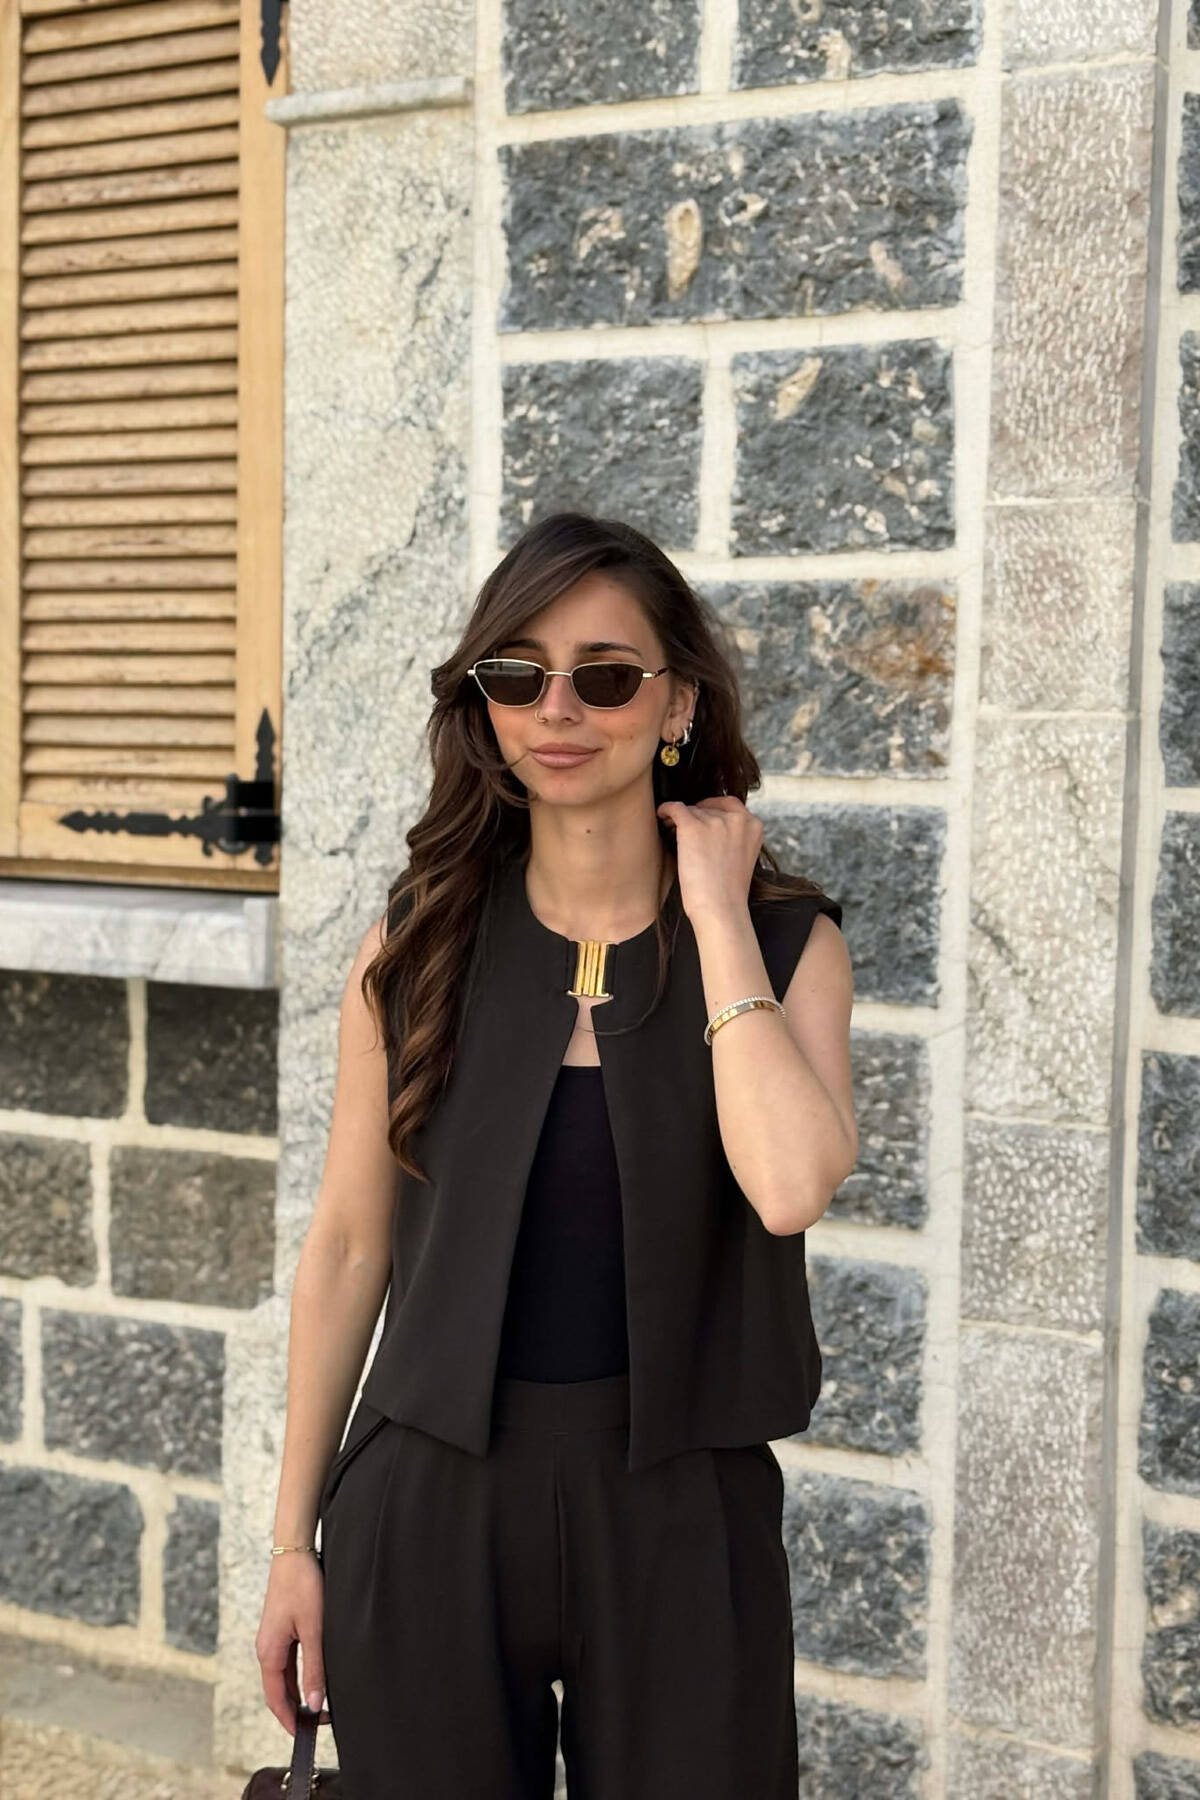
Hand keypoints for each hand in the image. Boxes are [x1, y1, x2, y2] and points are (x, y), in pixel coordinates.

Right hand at [256, 1553, 329, 1736]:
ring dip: (296, 1693)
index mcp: (269, 1652)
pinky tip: (313, 1679)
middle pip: (277, 1690)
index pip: (275, 1698)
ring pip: (282, 1676)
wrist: (294, 1552)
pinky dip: (297, 1676)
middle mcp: (266, 1648)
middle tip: (318, 1724)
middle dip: (294, 1709)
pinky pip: (286, 1661)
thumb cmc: (303, 1587)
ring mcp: (272, 1638)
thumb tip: (315, 1704)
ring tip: (318, 1706)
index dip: (289, 1720)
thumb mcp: (314, 1630)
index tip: (305, 1735)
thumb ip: (314, 1668)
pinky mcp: (280, 1629)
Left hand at [656, 796, 762, 923]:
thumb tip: (712, 825)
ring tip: (672, 832)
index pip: (730, 804)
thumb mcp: (743, 856)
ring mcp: (715, 821)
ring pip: (691, 811)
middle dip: (696, 817)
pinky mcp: (693, 827)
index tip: (702, 816)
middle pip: (708, 808)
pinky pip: (675, 808)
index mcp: (753, 826)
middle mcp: (737, 819)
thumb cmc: (728, 892)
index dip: (712, 809)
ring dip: (681, 820)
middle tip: (683, 830)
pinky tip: (661, 815)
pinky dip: (666, 810)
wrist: (720, 908)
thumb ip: (735, 837)